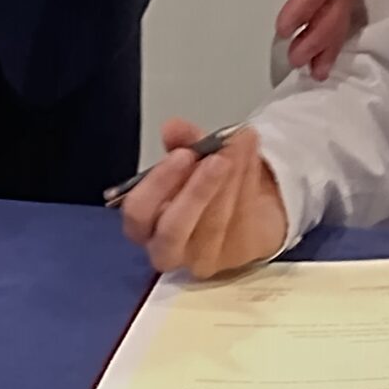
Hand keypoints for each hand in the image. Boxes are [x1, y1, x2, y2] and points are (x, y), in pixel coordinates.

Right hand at [120, 118, 288, 277]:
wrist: (249, 211)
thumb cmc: (206, 187)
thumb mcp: (193, 158)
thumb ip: (182, 142)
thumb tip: (173, 128)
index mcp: (144, 226)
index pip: (138, 214)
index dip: (158, 184)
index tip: (183, 154)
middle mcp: (167, 249)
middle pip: (173, 230)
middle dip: (196, 192)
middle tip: (216, 159)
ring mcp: (202, 259)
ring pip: (214, 224)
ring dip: (230, 180)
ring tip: (240, 145)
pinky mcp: (235, 258)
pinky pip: (242, 220)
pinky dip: (248, 182)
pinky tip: (250, 154)